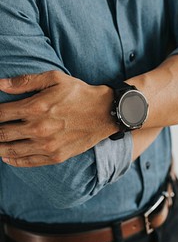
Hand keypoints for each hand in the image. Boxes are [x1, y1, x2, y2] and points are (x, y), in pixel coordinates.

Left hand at [0, 71, 115, 166]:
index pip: (0, 114)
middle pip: (1, 134)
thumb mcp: (55, 79)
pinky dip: (13, 160)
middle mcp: (38, 129)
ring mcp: (47, 145)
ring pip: (11, 150)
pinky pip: (28, 162)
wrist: (104, 112)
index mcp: (36, 107)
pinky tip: (7, 156)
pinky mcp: (56, 156)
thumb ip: (26, 81)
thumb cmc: (79, 93)